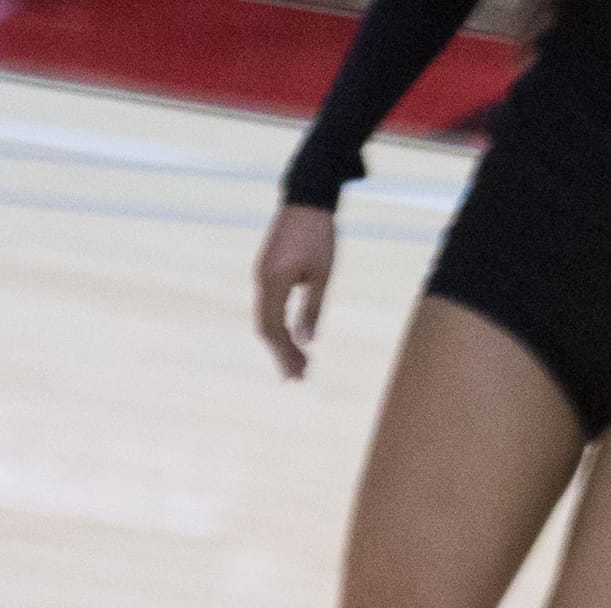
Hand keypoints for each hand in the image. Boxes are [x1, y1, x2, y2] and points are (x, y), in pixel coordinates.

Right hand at [255, 204, 336, 378]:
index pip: (273, 328)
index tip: (297, 375)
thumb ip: (312, 310)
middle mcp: (262, 279)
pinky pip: (269, 304)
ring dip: (282, 341)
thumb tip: (306, 342)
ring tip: (300, 363)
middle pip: (266, 327)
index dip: (284, 354)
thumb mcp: (321, 277)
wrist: (307, 199)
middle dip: (282, 354)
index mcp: (274, 282)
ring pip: (266, 317)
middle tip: (299, 377)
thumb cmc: (319, 236)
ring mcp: (262, 274)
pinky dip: (280, 324)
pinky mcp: (267, 269)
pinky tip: (293, 337)